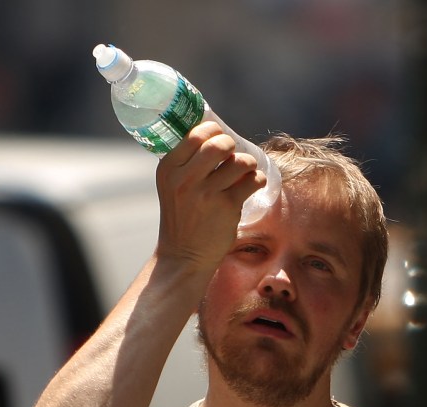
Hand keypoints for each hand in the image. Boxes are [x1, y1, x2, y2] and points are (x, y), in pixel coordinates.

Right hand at [155, 121, 265, 271]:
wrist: (184, 254)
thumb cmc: (183, 216)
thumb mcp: (173, 186)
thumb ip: (188, 163)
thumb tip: (216, 135)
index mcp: (169, 168)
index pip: (195, 134)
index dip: (214, 131)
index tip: (220, 138)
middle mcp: (185, 178)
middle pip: (219, 144)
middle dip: (232, 146)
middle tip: (234, 156)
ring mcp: (206, 193)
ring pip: (240, 161)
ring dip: (249, 163)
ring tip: (245, 172)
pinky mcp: (227, 206)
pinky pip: (253, 181)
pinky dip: (258, 179)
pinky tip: (252, 185)